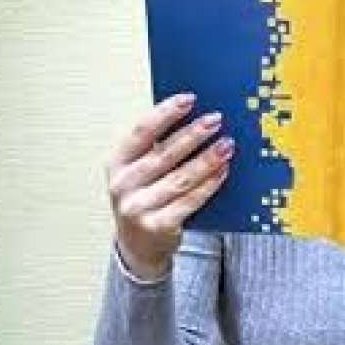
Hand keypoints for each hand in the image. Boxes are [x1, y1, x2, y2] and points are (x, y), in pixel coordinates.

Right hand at [104, 93, 233, 280]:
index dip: (165, 113)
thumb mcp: (140, 171)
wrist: (138, 246)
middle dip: (193, 134)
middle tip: (216, 119)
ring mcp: (138, 208)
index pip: (141, 132)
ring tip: (226, 145)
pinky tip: (223, 171)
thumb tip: (195, 117)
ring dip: (207, 159)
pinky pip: (189, 201)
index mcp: (117, 163)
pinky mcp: (158, 226)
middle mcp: (123, 185)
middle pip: (164, 154)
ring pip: (180, 179)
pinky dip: (209, 185)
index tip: (189, 99)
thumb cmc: (144, 197)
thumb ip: (158, 147)